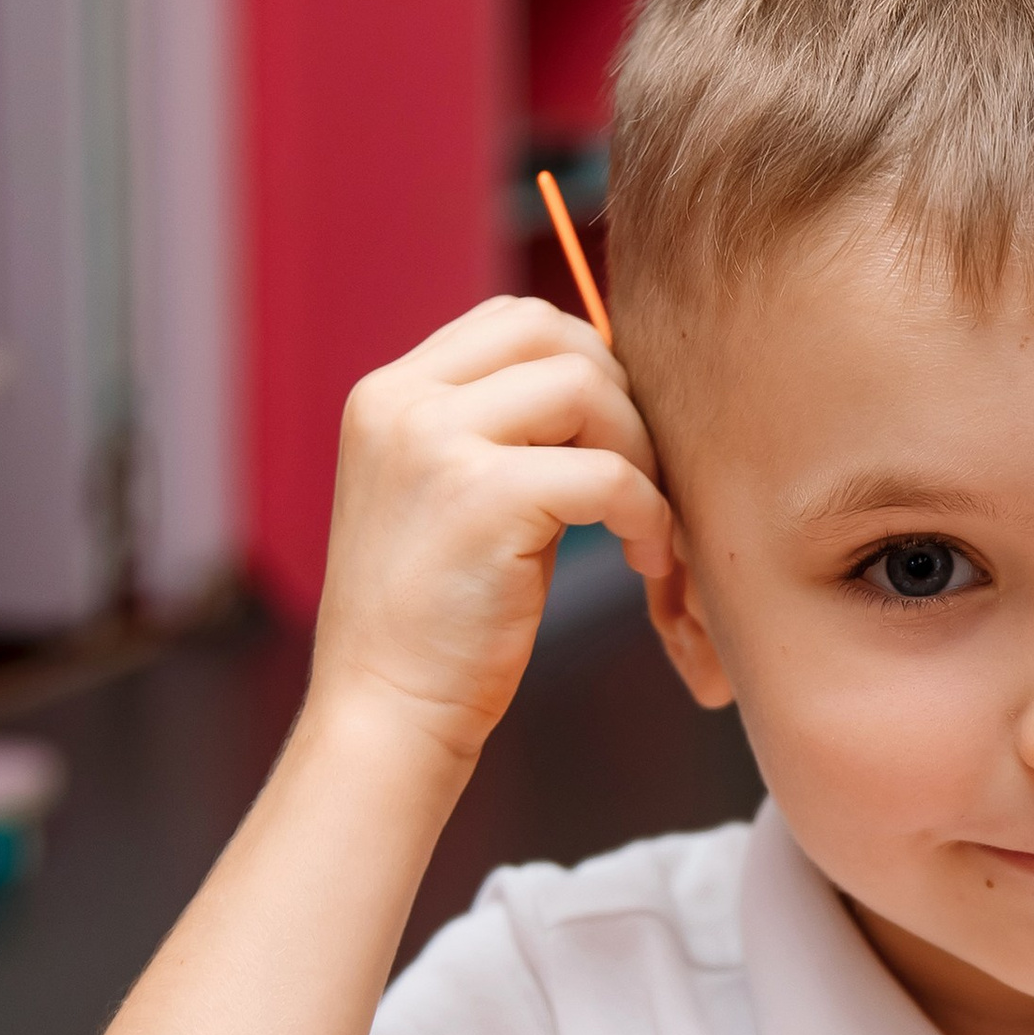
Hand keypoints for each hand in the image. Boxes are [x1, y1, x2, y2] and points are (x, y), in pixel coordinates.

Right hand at [308, 298, 675, 769]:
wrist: (386, 714)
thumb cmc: (436, 622)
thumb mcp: (452, 495)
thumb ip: (504, 430)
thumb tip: (603, 380)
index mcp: (388, 394)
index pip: (514, 321)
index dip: (586, 365)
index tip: (613, 440)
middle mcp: (400, 402)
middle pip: (554, 334)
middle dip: (619, 398)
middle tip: (638, 478)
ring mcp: (434, 443)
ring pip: (587, 387)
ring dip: (639, 452)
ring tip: (645, 522)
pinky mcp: (480, 497)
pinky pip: (608, 472)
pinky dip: (647, 512)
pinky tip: (646, 559)